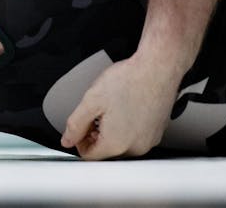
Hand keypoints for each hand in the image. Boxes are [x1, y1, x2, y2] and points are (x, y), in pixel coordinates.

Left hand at [60, 54, 178, 158]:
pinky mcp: (157, 132)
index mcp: (116, 143)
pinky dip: (128, 127)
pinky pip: (136, 136)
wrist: (157, 69)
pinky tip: (126, 107)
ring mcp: (149, 141)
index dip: (79, 139)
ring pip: (122, 144)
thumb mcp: (91, 100)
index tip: (81, 125)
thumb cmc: (129, 81)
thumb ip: (75, 124)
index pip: (89, 155)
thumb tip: (68, 140)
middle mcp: (135, 147)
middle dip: (97, 135)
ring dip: (112, 130)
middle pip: (106, 151)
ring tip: (112, 107)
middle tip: (96, 112)